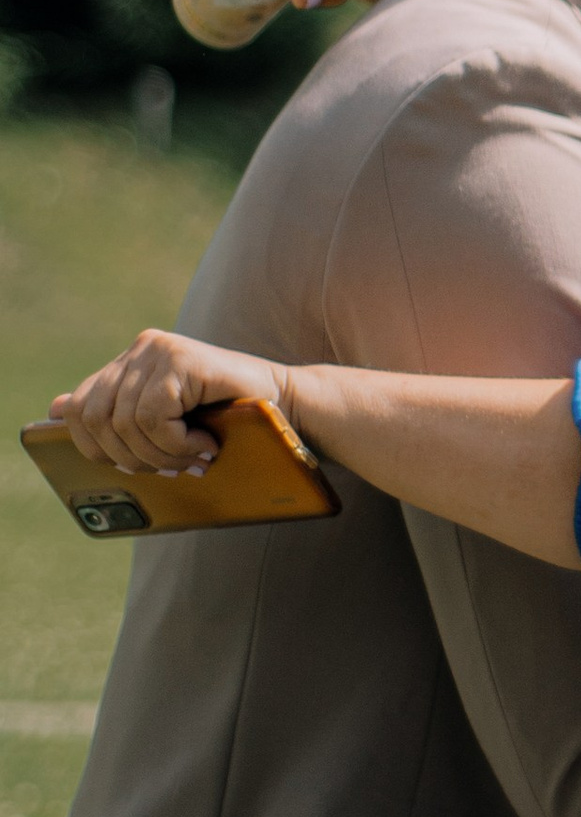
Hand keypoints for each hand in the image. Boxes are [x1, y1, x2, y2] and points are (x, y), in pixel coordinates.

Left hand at [52, 331, 287, 477]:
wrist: (290, 408)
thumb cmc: (230, 421)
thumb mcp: (165, 422)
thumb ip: (116, 412)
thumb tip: (54, 407)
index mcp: (130, 362)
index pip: (77, 408)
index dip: (94, 448)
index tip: (134, 466)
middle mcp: (140, 348)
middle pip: (95, 419)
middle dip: (131, 458)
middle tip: (172, 468)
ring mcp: (159, 350)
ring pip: (125, 423)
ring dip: (161, 454)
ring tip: (194, 457)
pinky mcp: (181, 359)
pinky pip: (153, 417)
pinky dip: (177, 443)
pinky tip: (204, 442)